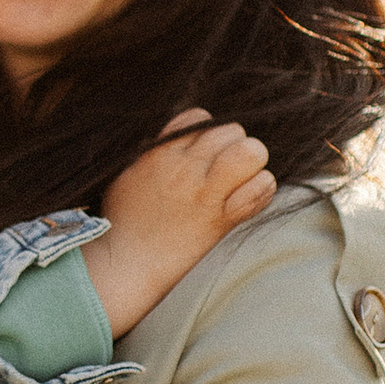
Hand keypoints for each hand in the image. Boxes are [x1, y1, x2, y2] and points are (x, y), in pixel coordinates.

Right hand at [93, 111, 274, 335]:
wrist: (126, 265)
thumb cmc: (123, 222)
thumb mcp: (129, 174)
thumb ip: (156, 154)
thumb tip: (179, 141)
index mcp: (160, 154)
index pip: (199, 119)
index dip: (207, 131)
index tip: (204, 152)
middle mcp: (184, 169)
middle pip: (231, 131)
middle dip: (233, 145)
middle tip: (226, 168)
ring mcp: (204, 195)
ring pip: (251, 153)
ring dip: (252, 163)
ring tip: (242, 178)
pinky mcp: (220, 221)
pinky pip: (259, 190)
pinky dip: (261, 189)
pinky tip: (250, 195)